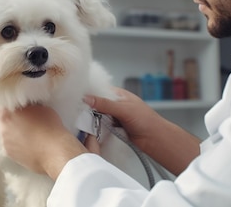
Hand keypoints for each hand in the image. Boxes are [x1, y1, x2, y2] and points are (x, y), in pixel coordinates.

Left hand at [0, 104, 88, 179]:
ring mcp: (6, 143)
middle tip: (26, 118)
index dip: (0, 103)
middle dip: (13, 118)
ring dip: (16, 132)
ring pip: (8, 134)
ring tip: (31, 134)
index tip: (7, 103)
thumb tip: (26, 105)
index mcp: (7, 114)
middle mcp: (3, 128)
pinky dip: (19, 144)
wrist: (55, 152)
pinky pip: (12, 146)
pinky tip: (31, 144)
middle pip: (3, 120)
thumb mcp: (41, 107)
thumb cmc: (50, 127)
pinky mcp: (11, 155)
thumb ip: (28, 105)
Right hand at [84, 87, 200, 174]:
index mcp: (119, 95)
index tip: (75, 95)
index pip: (100, 90)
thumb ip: (105, 104)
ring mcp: (115, 117)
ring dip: (92, 118)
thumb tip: (87, 98)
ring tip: (79, 119)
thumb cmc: (146, 120)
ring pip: (98, 116)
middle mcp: (116, 104)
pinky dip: (96, 127)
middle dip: (89, 107)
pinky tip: (89, 128)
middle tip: (74, 110)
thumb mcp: (124, 109)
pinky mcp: (114, 128)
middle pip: (97, 104)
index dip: (89, 92)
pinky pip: (102, 126)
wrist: (155, 140)